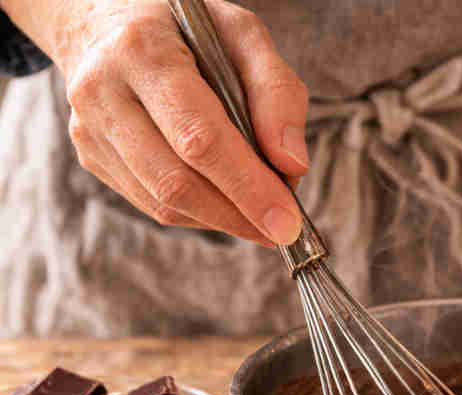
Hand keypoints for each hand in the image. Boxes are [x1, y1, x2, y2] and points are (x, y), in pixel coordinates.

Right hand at [3, 0, 308, 245]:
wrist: (104, 20)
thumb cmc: (186, 27)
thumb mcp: (242, 34)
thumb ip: (276, 91)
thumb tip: (292, 165)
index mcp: (143, 52)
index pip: (199, 137)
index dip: (247, 186)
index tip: (287, 222)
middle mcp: (104, 92)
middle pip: (176, 180)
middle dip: (238, 214)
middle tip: (283, 228)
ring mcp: (90, 128)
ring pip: (162, 201)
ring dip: (223, 219)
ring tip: (260, 213)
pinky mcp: (91, 154)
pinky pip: (152, 203)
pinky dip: (199, 212)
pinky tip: (225, 200)